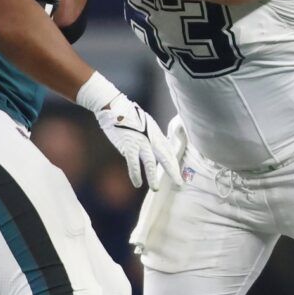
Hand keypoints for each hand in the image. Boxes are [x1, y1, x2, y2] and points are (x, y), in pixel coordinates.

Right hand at [76, 72, 172, 188]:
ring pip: (151, 163)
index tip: (180, 173)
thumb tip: (158, 146)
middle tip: (179, 183)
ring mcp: (140, 142)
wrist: (114, 106)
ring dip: (153, 177)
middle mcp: (151, 138)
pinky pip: (133, 163)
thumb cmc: (128, 115)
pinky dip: (135, 174)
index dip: (174, 163)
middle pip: (166, 158)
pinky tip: (137, 183)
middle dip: (173, 171)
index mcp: (156, 134)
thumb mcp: (145, 124)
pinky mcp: (128, 145)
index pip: (169, 151)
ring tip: (155, 188)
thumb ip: (152, 136)